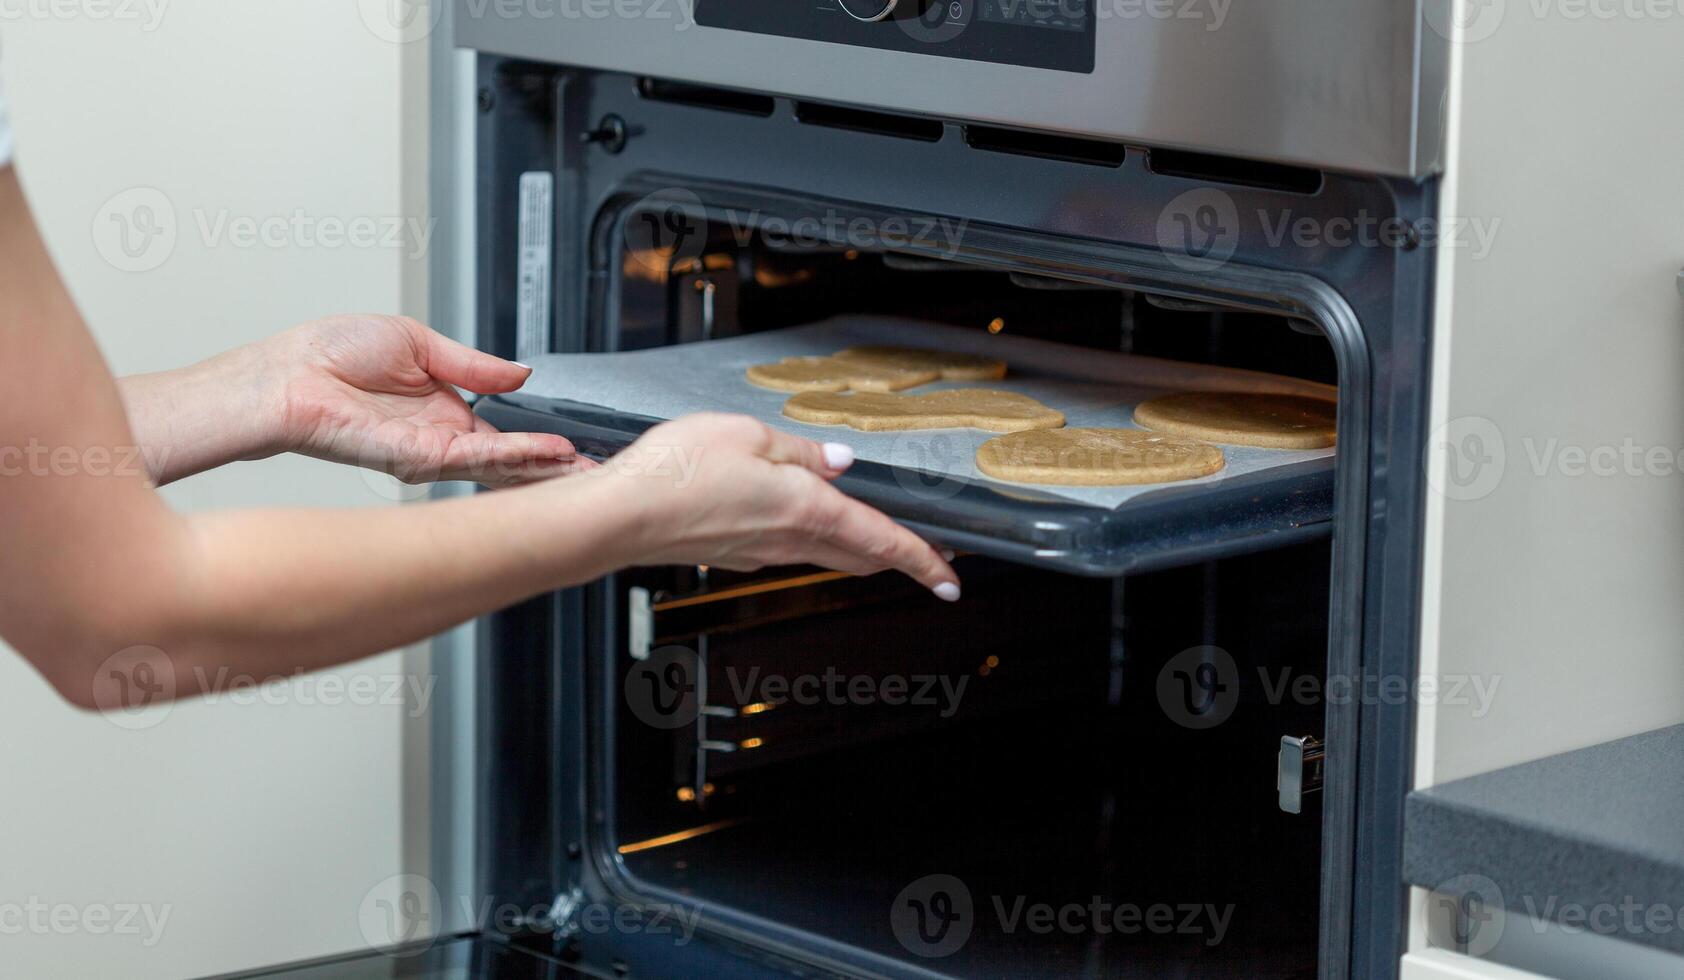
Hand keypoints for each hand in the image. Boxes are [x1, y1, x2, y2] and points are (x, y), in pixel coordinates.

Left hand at [265, 315, 591, 486]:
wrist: (288, 374)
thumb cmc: (329, 353)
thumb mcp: (420, 343)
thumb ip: (475, 364)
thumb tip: (520, 373)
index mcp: (443, 411)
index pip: (504, 434)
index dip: (541, 441)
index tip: (576, 444)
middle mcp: (440, 438)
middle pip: (510, 460)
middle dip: (553, 465)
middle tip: (595, 468)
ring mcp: (430, 453)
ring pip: (501, 466)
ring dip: (543, 465)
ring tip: (582, 466)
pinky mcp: (417, 458)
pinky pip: (476, 458)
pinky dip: (514, 456)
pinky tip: (545, 453)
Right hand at [604, 413, 960, 598]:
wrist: (620, 516)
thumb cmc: (678, 472)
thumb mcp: (749, 435)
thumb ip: (800, 450)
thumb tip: (839, 460)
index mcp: (808, 510)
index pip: (884, 542)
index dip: (925, 561)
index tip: (952, 576)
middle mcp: (791, 541)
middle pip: (863, 556)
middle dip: (901, 557)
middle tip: (930, 555)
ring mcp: (762, 553)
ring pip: (829, 554)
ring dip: (862, 549)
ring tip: (881, 536)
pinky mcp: (735, 552)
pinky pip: (793, 548)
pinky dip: (818, 540)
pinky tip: (808, 519)